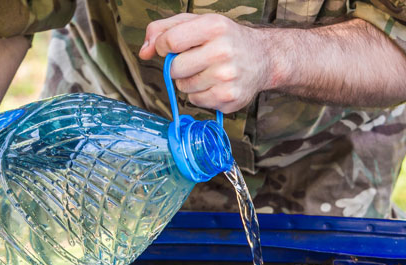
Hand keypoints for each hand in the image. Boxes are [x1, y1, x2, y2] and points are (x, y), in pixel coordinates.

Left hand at [139, 13, 271, 113]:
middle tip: (195, 60)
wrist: (263, 58)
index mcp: (214, 27)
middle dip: (178, 66)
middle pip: (174, 68)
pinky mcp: (229, 98)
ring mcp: (227, 77)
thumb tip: (143, 52)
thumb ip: (164, 30)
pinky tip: (215, 84)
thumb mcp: (197, 22)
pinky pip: (196, 101)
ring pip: (184, 87)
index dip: (162, 46)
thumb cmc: (225, 39)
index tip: (169, 47)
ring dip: (189, 81)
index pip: (169, 41)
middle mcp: (223, 52)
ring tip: (208, 71)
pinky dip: (200, 95)